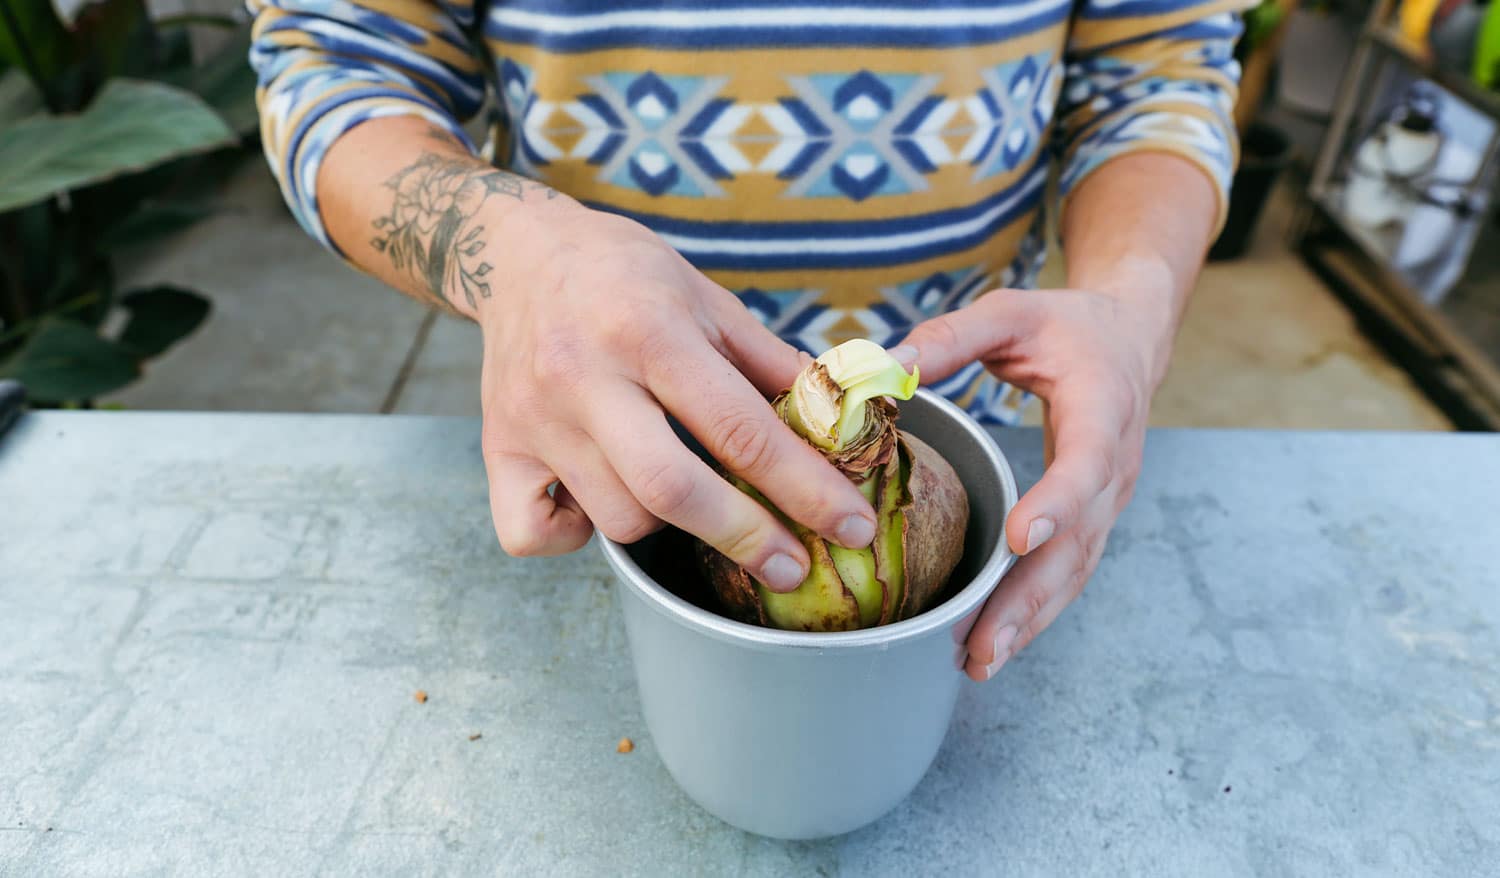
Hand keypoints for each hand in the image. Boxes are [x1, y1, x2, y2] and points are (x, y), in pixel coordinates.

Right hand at [474, 202, 878, 588]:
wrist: (519, 253)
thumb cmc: (626, 277)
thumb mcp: (709, 300)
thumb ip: (773, 365)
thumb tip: (845, 424)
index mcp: (650, 331)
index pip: (739, 428)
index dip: (804, 488)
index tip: (849, 526)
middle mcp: (584, 378)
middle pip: (672, 491)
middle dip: (746, 537)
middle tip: (793, 567)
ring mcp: (534, 420)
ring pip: (616, 518)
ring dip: (669, 524)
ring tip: (685, 492)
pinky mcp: (497, 451)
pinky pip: (531, 534)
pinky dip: (577, 537)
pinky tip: (601, 503)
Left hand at [898, 284, 1173, 680]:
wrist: (1131, 338)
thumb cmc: (1068, 325)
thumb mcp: (1012, 312)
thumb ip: (954, 336)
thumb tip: (888, 368)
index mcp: (1102, 409)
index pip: (1085, 463)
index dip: (1056, 502)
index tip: (1021, 538)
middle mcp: (1113, 467)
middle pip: (1077, 544)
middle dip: (1029, 599)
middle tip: (984, 644)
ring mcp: (1106, 502)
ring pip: (1073, 572)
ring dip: (1029, 620)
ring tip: (981, 661)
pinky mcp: (1091, 519)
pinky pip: (1066, 573)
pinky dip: (1033, 611)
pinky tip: (993, 644)